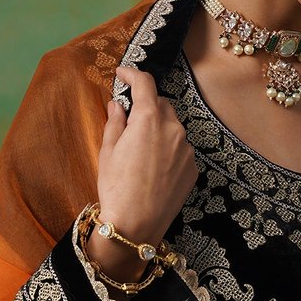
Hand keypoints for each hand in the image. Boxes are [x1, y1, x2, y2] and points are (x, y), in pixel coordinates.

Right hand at [89, 63, 198, 283]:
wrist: (136, 226)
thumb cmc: (116, 189)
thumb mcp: (108, 151)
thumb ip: (115, 121)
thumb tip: (118, 104)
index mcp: (148, 119)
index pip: (145, 83)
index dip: (132, 74)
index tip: (122, 74)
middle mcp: (173, 128)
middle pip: (161, 104)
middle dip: (146, 106)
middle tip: (128, 120)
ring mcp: (186, 149)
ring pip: (172, 127)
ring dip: (158, 128)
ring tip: (140, 150)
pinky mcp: (192, 168)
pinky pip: (180, 148)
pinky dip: (168, 149)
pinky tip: (153, 167)